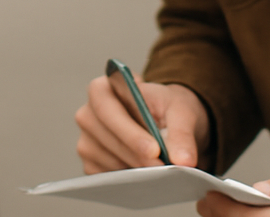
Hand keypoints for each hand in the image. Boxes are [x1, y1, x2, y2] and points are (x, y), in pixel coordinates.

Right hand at [74, 74, 209, 172]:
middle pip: (106, 138)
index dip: (129, 131)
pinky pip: (107, 178)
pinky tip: (147, 176)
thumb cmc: (167, 108)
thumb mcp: (181, 111)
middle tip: (163, 168)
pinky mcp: (91, 163)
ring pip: (108, 161)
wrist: (166, 122)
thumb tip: (182, 160)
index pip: (107, 109)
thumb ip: (181, 133)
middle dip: (137, 156)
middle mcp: (88, 114)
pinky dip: (129, 181)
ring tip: (161, 171)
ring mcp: (87, 140)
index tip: (154, 150)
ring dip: (136, 170)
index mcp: (103, 89)